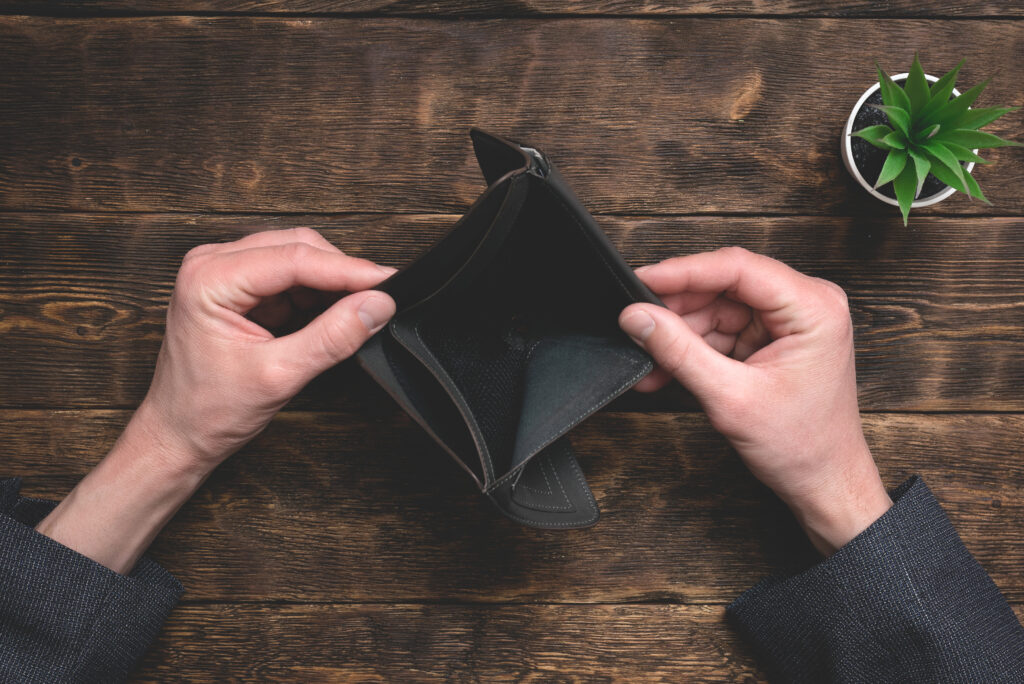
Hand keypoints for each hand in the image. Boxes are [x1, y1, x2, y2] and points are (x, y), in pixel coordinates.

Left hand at [37, 228, 395, 571]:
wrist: (178, 436)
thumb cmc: (208, 411)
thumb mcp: (279, 376)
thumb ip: (331, 338)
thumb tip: (377, 306)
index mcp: (210, 279)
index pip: (295, 258)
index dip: (349, 270)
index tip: (390, 282)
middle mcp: (213, 264)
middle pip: (298, 247)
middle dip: (343, 272)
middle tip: (382, 297)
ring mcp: (225, 273)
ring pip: (298, 257)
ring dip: (332, 282)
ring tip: (362, 309)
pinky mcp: (240, 288)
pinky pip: (290, 276)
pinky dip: (318, 293)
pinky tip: (337, 313)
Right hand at [619, 247, 890, 554]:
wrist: (823, 483)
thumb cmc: (802, 446)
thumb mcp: (730, 397)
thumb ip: (680, 352)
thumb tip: (638, 316)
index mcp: (813, 307)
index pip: (738, 268)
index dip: (684, 272)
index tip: (642, 279)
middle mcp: (805, 304)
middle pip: (724, 285)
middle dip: (678, 309)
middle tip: (637, 323)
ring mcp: (787, 321)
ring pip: (716, 308)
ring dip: (679, 334)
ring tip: (649, 361)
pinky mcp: (770, 339)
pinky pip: (720, 330)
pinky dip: (691, 349)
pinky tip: (664, 368)